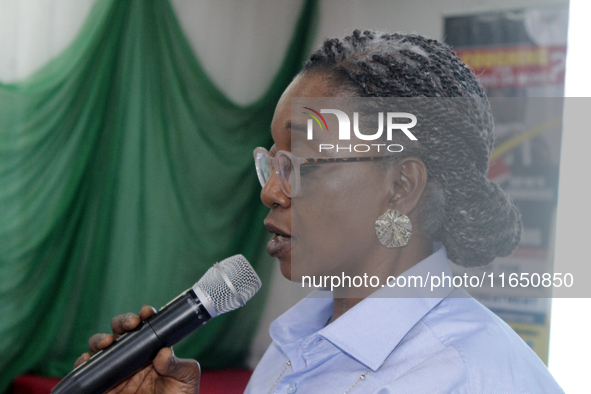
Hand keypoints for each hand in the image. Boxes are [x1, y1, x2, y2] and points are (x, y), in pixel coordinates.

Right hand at [74, 305, 199, 393]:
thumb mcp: (186, 379)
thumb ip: (178, 365)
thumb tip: (163, 353)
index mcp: (153, 350)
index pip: (146, 327)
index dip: (144, 316)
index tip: (147, 313)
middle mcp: (132, 357)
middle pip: (120, 332)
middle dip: (122, 322)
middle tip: (130, 325)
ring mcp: (116, 371)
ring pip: (101, 349)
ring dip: (100, 340)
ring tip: (107, 343)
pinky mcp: (103, 387)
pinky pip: (87, 373)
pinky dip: (83, 364)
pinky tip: (87, 360)